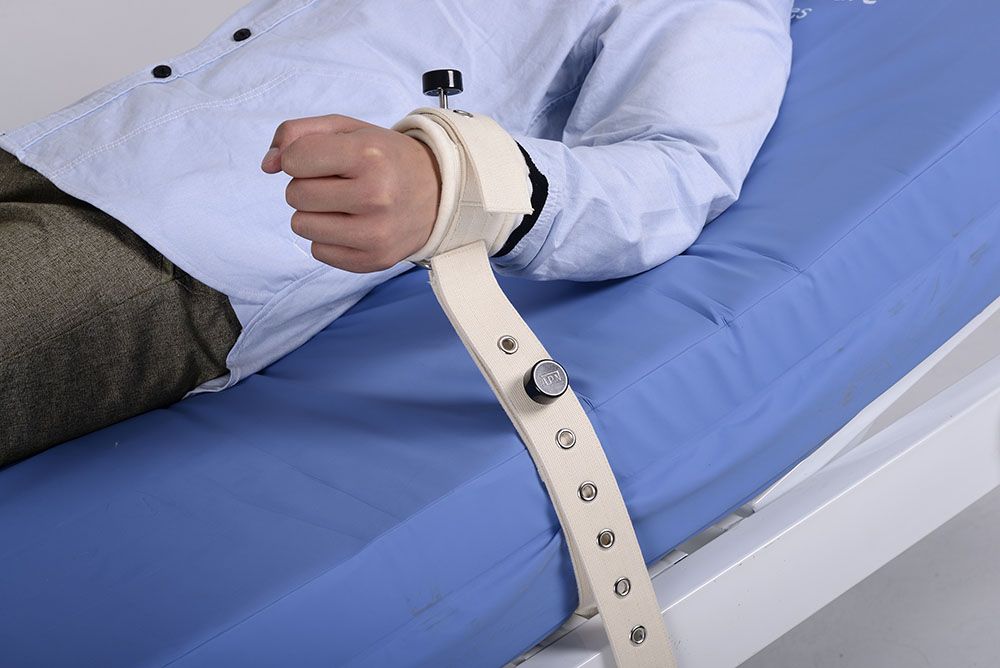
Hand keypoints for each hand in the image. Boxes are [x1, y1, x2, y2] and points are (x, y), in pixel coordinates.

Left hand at [261, 114, 439, 272]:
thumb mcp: (348, 129)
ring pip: (301, 225)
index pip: (294, 160)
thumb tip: (268, 165)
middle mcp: (375, 195)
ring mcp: (375, 232)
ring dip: (314, 213)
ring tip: (343, 204)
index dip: (300, 158)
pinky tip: (352, 225)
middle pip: (295, 195)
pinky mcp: (374, 260)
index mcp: (368, 154)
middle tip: (338, 183)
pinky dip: (328, 238)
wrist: (440, 193)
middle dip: (308, 186)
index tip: (324, 159)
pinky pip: (318, 251)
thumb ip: (298, 133)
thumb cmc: (387, 157)